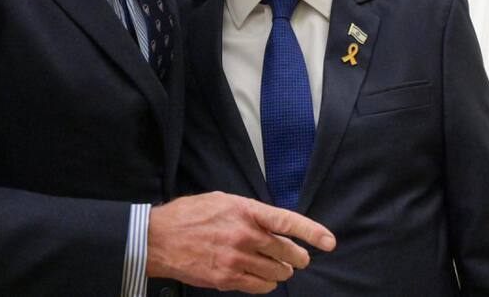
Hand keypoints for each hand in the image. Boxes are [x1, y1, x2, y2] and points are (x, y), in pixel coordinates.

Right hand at [146, 192, 335, 293]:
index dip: (312, 232)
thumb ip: (250, 212)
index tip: (329, 242)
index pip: (288, 221)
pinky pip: (260, 287)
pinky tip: (262, 279)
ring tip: (279, 268)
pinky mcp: (227, 279)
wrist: (160, 239)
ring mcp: (236, 259)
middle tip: (298, 259)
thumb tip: (275, 227)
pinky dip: (266, 284)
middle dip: (297, 257)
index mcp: (245, 210)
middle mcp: (244, 235)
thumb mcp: (223, 201)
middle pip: (287, 252)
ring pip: (276, 273)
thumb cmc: (190, 216)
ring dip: (282, 272)